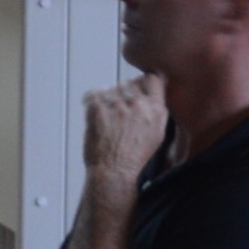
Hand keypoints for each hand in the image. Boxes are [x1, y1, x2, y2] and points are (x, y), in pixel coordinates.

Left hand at [83, 76, 170, 190]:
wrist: (114, 170)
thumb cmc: (134, 155)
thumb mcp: (157, 132)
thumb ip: (156, 110)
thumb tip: (151, 93)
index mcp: (156, 109)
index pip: (152, 78)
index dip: (142, 82)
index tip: (136, 90)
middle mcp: (139, 104)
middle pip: (129, 82)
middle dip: (122, 93)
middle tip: (118, 110)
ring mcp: (117, 105)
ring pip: (110, 88)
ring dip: (107, 99)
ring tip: (107, 118)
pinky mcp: (98, 107)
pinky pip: (93, 93)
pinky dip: (91, 102)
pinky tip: (96, 116)